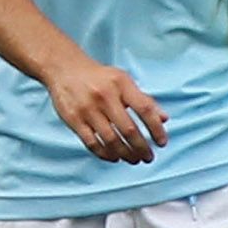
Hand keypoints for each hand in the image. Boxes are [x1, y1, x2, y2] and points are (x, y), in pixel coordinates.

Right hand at [42, 52, 167, 163]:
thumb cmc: (98, 76)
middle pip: (129, 130)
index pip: (145, 109)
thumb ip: (143, 99)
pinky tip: (114, 157)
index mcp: (120, 84)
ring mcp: (87, 108)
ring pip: (111, 140)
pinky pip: (92, 143)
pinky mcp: (73, 119)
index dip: (157, 129)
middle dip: (142, 148)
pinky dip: (105, 154)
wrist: (63, 68)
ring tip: (134, 159)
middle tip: (148, 157)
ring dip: (126, 154)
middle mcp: (104, 96)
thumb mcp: (123, 80)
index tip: (162, 142)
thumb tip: (164, 119)